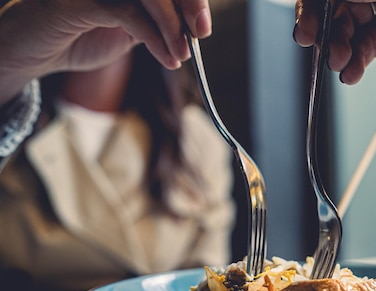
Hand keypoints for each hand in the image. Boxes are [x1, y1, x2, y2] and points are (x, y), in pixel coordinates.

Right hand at [0, 0, 211, 103]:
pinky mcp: (78, 2)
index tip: (203, 25)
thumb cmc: (78, 39)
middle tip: (201, 33)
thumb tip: (192, 25)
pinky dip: (156, 39)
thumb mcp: (127, 32)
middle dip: (189, 4)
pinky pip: (129, 14)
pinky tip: (169, 60)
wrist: (34, 54)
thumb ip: (155, 22)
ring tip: (182, 54)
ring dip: (173, 26)